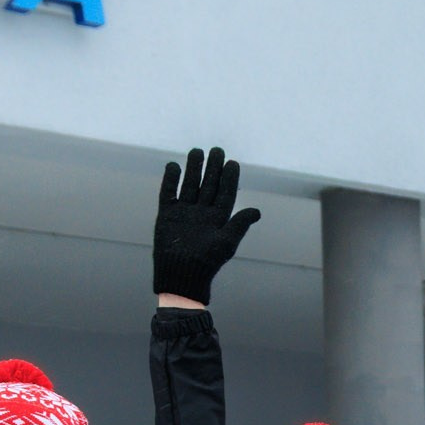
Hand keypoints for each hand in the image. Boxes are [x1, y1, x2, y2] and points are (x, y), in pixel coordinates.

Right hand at [153, 146, 261, 306]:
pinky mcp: (167, 215)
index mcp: (218, 219)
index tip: (232, 162)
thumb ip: (239, 225)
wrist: (181, 274)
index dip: (229, 178)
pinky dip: (170, 180)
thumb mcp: (227, 243)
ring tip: (197, 151)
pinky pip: (168, 193)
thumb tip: (257, 211)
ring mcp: (184, 212)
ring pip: (190, 185)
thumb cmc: (207, 262)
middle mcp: (202, 213)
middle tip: (217, 150)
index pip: (225, 193)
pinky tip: (173, 166)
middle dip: (213, 168)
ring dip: (194, 169)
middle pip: (208, 185)